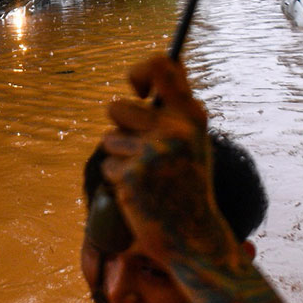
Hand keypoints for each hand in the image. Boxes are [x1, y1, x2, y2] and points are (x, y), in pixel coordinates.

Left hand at [99, 55, 233, 262]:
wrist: (194, 236)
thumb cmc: (187, 183)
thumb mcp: (191, 140)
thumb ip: (173, 109)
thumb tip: (150, 71)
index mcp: (191, 117)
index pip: (161, 66)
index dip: (139, 71)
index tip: (137, 89)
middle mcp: (174, 130)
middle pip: (116, 107)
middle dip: (119, 127)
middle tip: (140, 150)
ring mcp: (152, 153)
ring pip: (109, 138)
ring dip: (120, 156)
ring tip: (145, 175)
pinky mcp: (131, 176)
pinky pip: (108, 164)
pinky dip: (118, 179)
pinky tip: (141, 192)